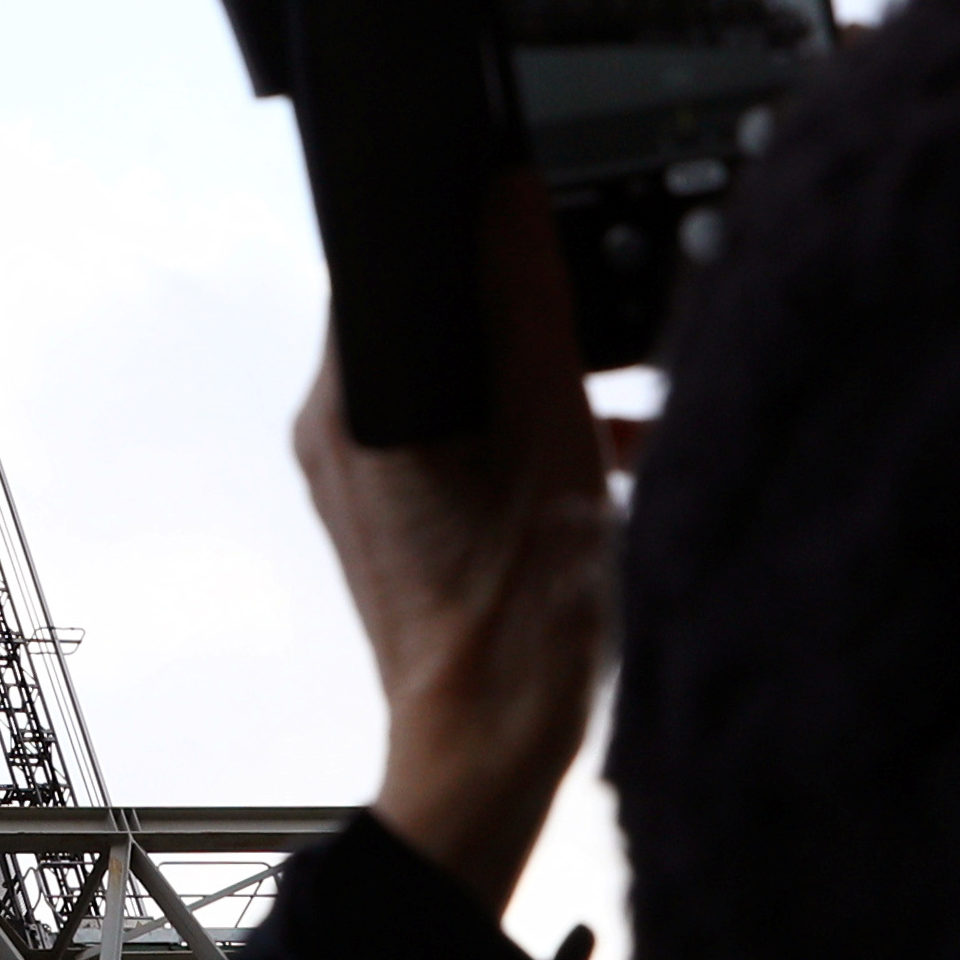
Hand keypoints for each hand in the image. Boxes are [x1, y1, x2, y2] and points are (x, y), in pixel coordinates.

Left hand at [291, 175, 620, 910]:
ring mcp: (367, 479)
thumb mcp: (550, 445)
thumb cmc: (509, 632)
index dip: (465, 227)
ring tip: (620, 409)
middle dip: (522, 312)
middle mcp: (339, 437)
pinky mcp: (402, 514)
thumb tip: (510, 199)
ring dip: (545, 379)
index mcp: (349, 410)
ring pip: (460, 379)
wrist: (489, 759)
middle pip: (431, 316)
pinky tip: (612, 452)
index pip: (389, 260)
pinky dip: (532, 432)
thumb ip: (529, 315)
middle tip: (596, 333)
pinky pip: (467, 435)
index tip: (534, 224)